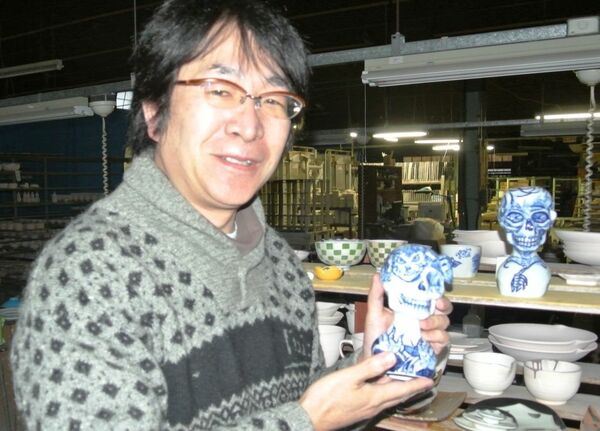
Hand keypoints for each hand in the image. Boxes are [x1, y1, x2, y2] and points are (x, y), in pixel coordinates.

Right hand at [299, 352, 432, 430]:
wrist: (309, 418)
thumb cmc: (326, 398)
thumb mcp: (349, 377)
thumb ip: (371, 367)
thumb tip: (392, 357)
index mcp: (375, 397)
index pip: (402, 389)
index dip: (417, 384)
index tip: (430, 380)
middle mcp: (373, 405)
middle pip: (398, 396)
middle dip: (412, 388)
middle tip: (423, 381)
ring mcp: (365, 410)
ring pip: (388, 398)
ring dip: (400, 390)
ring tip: (406, 382)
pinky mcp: (356, 410)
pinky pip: (378, 400)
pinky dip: (386, 393)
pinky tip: (380, 388)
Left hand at [360, 274, 452, 360]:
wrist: (376, 361)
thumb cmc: (376, 337)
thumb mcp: (374, 314)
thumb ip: (376, 295)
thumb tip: (377, 275)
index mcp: (412, 307)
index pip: (430, 296)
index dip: (436, 292)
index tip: (434, 293)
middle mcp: (424, 318)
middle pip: (444, 308)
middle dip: (443, 305)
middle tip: (436, 306)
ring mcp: (429, 333)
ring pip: (444, 323)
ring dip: (435, 322)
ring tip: (421, 326)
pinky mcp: (432, 347)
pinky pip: (443, 340)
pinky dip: (436, 337)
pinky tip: (425, 338)